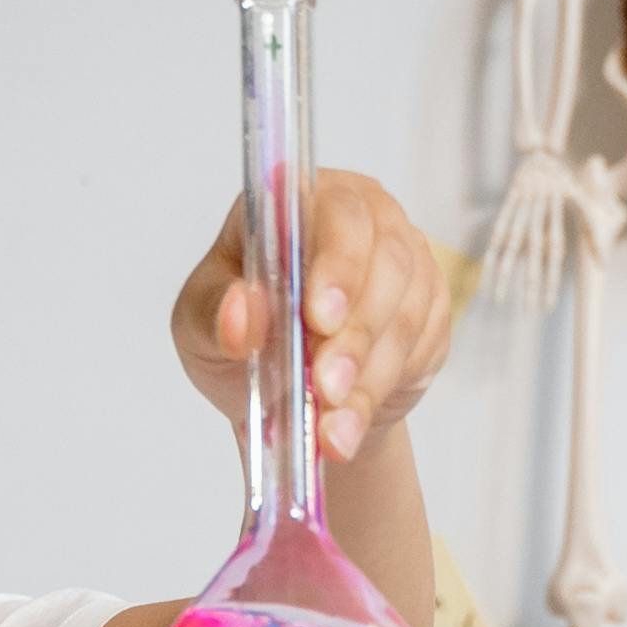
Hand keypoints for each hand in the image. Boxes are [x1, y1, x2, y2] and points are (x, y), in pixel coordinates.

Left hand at [176, 167, 457, 465]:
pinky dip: (382, 391)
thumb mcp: (198, 326)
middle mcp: (362, 219)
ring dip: (368, 372)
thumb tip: (240, 312)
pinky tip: (349, 423)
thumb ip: (213, 316)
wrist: (287, 395)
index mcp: (300, 203)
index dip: (336, 264)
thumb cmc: (239, 339)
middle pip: (385, 258)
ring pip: (407, 310)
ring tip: (331, 424)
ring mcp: (404, 262)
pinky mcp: (428, 310)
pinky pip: (421, 346)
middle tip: (326, 387)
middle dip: (356, 330)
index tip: (320, 320)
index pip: (335, 212)